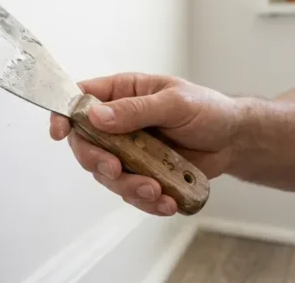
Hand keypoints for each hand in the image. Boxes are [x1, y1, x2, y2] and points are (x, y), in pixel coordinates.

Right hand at [49, 73, 242, 215]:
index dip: (64, 115)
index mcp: (121, 94)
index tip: (60, 133)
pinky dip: (145, 201)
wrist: (234, 140)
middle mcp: (118, 123)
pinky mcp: (142, 174)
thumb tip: (97, 116)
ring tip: (155, 190)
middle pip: (85, 143)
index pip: (80, 100)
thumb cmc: (207, 110)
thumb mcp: (175, 102)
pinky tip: (166, 201)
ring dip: (127, 186)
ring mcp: (128, 151)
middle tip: (116, 170)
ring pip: (107, 174)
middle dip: (97, 161)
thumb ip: (136, 110)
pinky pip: (131, 192)